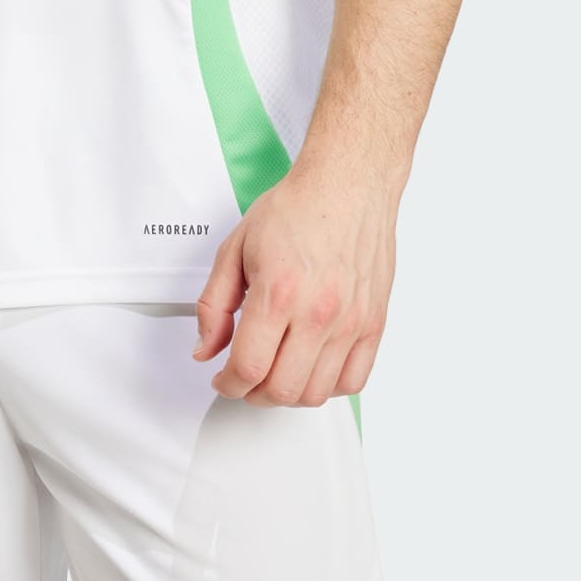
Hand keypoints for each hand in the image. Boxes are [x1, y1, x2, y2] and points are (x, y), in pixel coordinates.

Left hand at [191, 155, 396, 406]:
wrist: (347, 185)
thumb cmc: (296, 209)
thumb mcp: (235, 248)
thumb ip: (213, 304)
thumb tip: (206, 349)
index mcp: (278, 293)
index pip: (248, 368)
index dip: (228, 384)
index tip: (223, 380)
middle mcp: (318, 313)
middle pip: (281, 390)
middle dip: (252, 394)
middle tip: (244, 379)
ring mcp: (350, 322)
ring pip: (315, 394)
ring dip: (288, 394)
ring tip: (275, 373)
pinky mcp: (374, 323)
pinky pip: (353, 381)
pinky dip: (327, 387)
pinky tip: (311, 367)